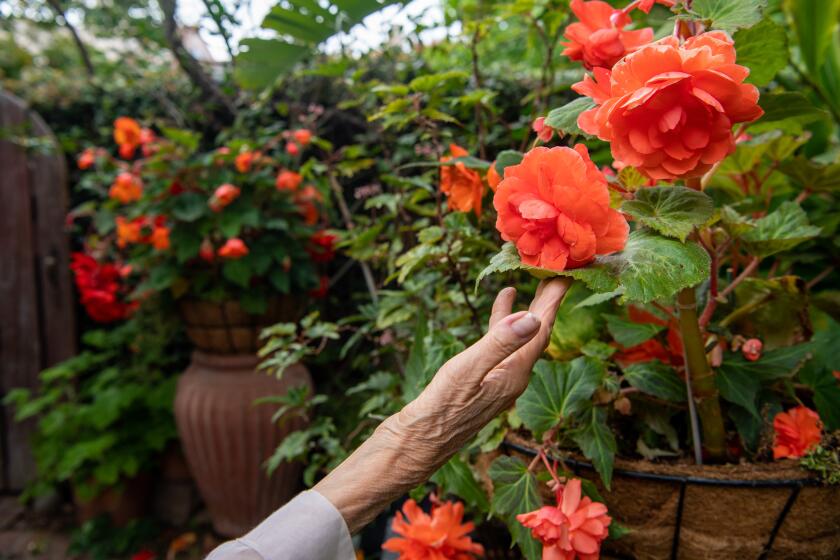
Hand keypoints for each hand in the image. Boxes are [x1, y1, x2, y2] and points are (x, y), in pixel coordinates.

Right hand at [314, 279, 569, 532]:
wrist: (419, 443)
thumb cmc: (440, 409)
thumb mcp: (468, 370)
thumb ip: (499, 343)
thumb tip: (533, 317)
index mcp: (515, 373)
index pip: (542, 330)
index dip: (554, 301)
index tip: (566, 274)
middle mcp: (514, 377)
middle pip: (538, 333)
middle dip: (547, 303)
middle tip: (557, 273)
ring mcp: (500, 380)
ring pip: (521, 339)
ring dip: (527, 311)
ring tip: (530, 283)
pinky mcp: (485, 382)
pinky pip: (504, 345)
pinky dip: (504, 324)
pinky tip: (500, 309)